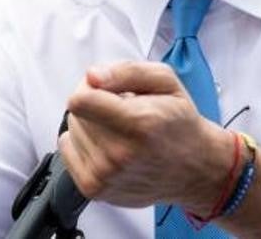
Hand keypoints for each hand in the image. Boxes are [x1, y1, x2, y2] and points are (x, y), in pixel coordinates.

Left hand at [59, 61, 233, 212]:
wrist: (194, 169)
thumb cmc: (180, 124)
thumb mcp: (166, 81)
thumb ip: (127, 71)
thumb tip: (92, 76)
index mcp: (139, 123)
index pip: (80, 101)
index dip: (89, 87)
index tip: (105, 89)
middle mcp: (120, 153)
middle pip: (75, 114)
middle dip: (92, 105)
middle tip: (119, 110)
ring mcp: (106, 175)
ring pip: (71, 132)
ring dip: (90, 125)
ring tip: (119, 129)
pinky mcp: (95, 189)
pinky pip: (66, 152)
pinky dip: (82, 143)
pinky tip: (106, 144)